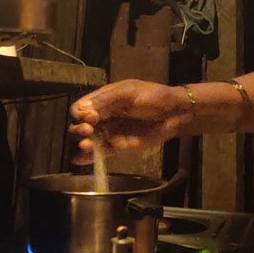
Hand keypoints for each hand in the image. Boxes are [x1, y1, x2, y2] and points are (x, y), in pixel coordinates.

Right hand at [68, 80, 192, 164]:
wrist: (175, 113)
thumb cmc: (154, 97)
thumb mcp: (129, 92)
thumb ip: (106, 99)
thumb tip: (82, 109)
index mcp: (103, 100)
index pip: (80, 108)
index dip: (80, 114)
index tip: (91, 117)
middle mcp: (102, 117)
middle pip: (78, 125)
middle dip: (78, 129)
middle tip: (88, 131)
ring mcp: (109, 132)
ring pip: (87, 140)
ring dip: (82, 144)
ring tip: (87, 146)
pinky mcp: (117, 147)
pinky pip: (100, 153)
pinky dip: (88, 158)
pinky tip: (82, 159)